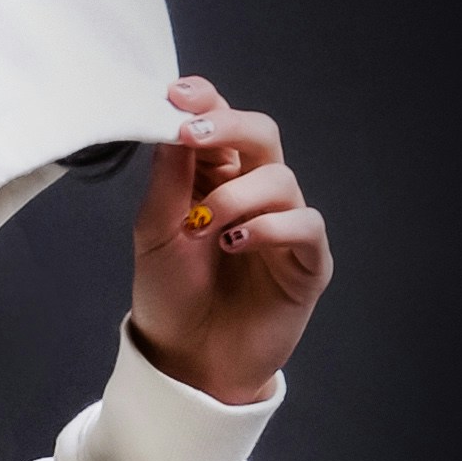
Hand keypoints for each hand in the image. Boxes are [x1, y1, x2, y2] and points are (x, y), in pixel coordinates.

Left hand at [129, 78, 331, 405]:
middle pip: (261, 134)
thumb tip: (175, 121)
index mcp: (214, 178)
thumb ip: (168, 178)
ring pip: (280, 178)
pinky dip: (271, 226)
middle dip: (229, 126)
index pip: (220, 121)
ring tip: (205, 226)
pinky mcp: (307, 262)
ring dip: (238, 194)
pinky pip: (305, 224)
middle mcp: (253, 194)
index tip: (176, 97)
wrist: (187, 363)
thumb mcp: (154, 232)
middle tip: (194, 134)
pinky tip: (237, 243)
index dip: (206, 101)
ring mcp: (284, 225)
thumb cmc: (171, 299)